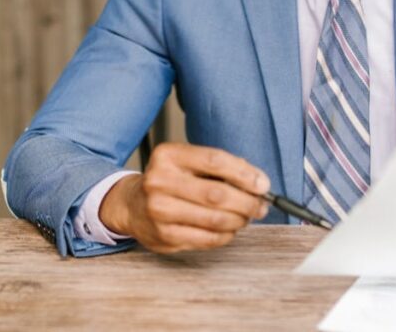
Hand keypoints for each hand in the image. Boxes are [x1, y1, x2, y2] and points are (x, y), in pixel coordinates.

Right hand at [99, 142, 270, 253]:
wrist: (131, 205)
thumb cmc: (169, 181)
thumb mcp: (187, 162)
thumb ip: (220, 168)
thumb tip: (258, 183)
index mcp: (168, 155)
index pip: (215, 160)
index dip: (245, 173)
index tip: (263, 184)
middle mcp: (159, 181)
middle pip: (217, 194)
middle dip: (247, 202)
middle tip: (260, 206)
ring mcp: (159, 211)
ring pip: (216, 220)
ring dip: (239, 220)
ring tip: (245, 217)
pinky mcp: (164, 236)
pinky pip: (208, 239)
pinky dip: (226, 235)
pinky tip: (229, 229)